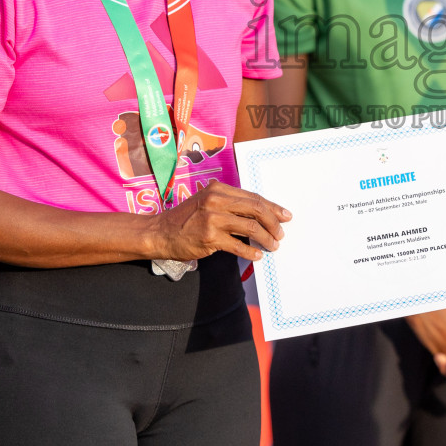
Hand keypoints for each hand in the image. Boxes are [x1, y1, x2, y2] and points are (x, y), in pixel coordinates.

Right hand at [147, 182, 289, 262]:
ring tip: (273, 246)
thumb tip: (260, 214)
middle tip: (281, 234)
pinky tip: (257, 256)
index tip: (285, 216)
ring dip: (266, 238)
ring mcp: (212, 219)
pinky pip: (238, 246)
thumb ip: (230, 204)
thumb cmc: (186, 219)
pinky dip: (251, 252)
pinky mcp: (209, 238)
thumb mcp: (207, 202)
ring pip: (250, 227)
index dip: (272, 207)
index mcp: (219, 189)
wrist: (160, 232)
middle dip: (273, 222)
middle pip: (256, 209)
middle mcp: (216, 200)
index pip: (253, 197)